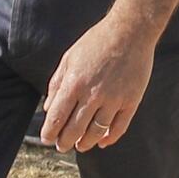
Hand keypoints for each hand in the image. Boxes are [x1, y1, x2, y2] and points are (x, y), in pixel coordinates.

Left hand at [41, 13, 155, 152]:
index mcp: (74, 83)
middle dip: (65, 142)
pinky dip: (110, 138)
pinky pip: (119, 127)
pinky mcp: (131, 101)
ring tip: (80, 146)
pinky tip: (103, 142)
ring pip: (96, 132)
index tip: (47, 139)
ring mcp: (114, 99)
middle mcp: (93, 94)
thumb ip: (56, 84)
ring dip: (86, 143)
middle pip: (75, 129)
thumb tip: (48, 108)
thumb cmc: (96, 42)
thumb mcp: (69, 58)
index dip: (50, 133)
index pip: (57, 117)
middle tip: (62, 146)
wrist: (130, 31)